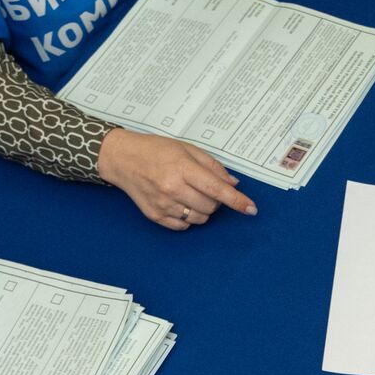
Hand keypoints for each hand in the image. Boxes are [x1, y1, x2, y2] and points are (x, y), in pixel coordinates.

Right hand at [97, 129, 256, 230]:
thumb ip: (212, 166)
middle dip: (215, 201)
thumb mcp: (186, 149)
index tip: (251, 209)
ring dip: (203, 210)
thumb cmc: (155, 150)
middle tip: (204, 188)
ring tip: (190, 194)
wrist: (122, 158)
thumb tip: (233, 184)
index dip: (237, 201)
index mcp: (182, 168)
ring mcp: (163, 204)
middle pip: (211, 207)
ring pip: (199, 219)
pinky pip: (183, 226)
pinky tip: (179, 203)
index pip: (217, 189)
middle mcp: (172, 188)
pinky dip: (188, 218)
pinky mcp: (155, 216)